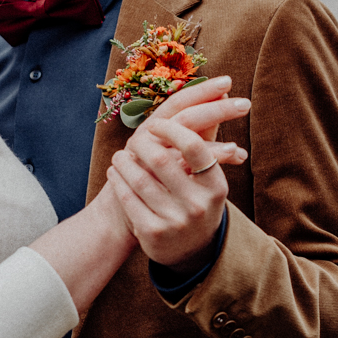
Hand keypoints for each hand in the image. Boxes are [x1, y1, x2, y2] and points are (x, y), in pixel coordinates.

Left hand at [105, 81, 248, 271]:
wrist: (190, 249)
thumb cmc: (196, 198)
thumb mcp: (208, 174)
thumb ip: (208, 135)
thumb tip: (221, 88)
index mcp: (215, 185)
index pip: (194, 147)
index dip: (170, 130)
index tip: (155, 124)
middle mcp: (198, 204)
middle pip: (160, 159)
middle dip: (141, 144)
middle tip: (133, 140)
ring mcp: (176, 221)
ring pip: (139, 179)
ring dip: (124, 162)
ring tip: (120, 156)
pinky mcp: (153, 233)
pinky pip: (128, 198)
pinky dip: (118, 181)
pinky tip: (115, 173)